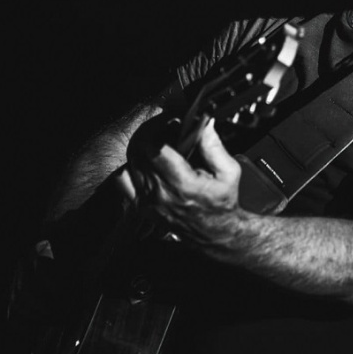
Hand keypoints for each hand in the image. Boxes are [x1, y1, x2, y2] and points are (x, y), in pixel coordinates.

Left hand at [120, 120, 242, 243]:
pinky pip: (123, 179)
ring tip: (157, 144)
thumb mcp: (229, 172)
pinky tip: (145, 163)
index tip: (169, 121)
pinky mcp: (141, 206)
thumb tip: (204, 123)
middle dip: (149, 132)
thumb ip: (214, 146)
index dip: (157, 127)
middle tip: (163, 127)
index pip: (153, 148)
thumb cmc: (222, 203)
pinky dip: (131, 165)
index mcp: (182, 183)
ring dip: (141, 147)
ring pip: (130, 161)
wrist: (215, 232)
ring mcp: (147, 201)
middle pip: (138, 151)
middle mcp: (160, 193)